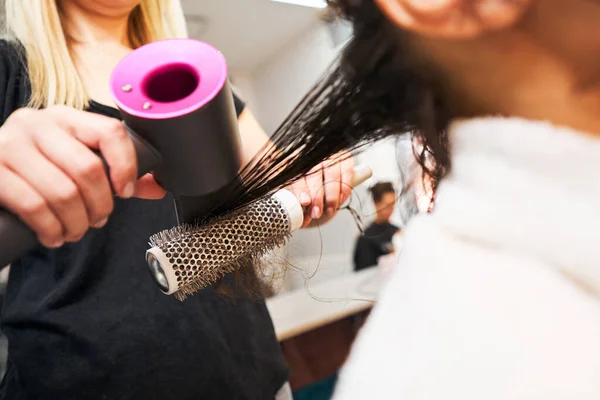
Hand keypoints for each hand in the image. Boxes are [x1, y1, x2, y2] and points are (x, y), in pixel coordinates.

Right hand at [0, 106, 165, 247]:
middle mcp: (36, 124)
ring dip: (76, 222)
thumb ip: (115, 171)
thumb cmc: (36, 169)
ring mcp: (9, 145)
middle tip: (98, 220)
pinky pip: (33, 206)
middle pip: (88, 168)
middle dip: (100, 205)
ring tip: (75, 231)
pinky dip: (50, 229)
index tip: (126, 192)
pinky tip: (53, 236)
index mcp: (65, 117)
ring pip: (62, 192)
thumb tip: (157, 188)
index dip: (126, 165)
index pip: (109, 131)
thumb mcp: (73, 160)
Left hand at [290, 152, 354, 227]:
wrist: (318, 167)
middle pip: (315, 175)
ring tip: (329, 211)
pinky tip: (340, 199)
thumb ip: (296, 200)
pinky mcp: (344, 158)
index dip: (301, 189)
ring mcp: (330, 156)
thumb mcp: (294, 187)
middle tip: (316, 213)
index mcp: (296, 161)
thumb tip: (300, 218)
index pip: (298, 175)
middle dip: (317, 197)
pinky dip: (344, 189)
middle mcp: (313, 156)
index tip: (304, 202)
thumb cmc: (304, 180)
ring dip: (332, 197)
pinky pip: (347, 173)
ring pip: (332, 175)